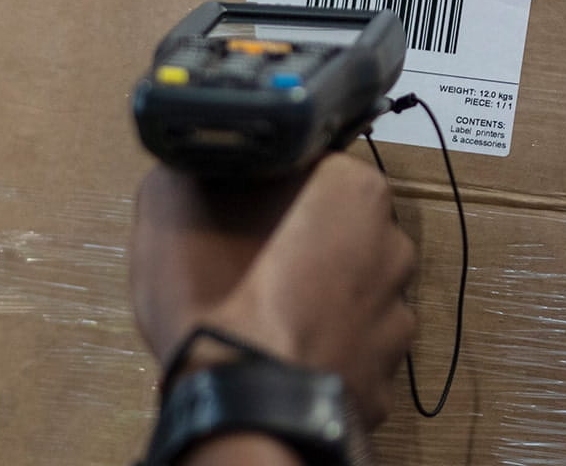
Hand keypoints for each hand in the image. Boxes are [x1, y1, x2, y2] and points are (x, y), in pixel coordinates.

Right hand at [130, 152, 417, 426]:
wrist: (241, 402)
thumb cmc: (213, 289)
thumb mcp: (170, 202)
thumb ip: (196, 168)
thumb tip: (198, 163)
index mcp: (354, 189)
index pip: (312, 166)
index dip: (267, 185)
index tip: (234, 205)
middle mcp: (393, 245)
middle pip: (337, 228)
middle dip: (301, 239)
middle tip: (242, 260)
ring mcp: (396, 319)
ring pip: (348, 293)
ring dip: (315, 299)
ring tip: (259, 317)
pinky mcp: (384, 380)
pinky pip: (346, 351)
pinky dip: (319, 351)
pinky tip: (279, 358)